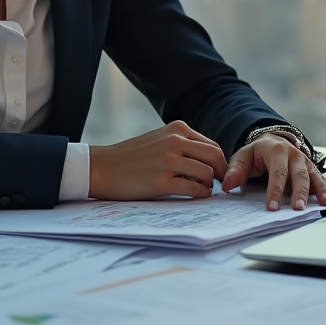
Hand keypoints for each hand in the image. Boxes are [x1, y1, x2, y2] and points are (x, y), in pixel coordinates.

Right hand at [88, 120, 227, 200]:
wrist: (103, 166)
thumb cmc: (132, 156)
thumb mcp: (160, 139)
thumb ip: (183, 144)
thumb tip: (210, 161)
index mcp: (177, 129)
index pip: (212, 145)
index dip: (219, 162)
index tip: (218, 174)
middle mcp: (175, 141)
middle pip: (215, 157)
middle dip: (221, 173)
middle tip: (219, 184)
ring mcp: (169, 161)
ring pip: (207, 173)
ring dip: (210, 185)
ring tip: (203, 190)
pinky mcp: (161, 181)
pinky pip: (194, 189)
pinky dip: (201, 194)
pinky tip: (196, 196)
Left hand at [221, 134, 325, 211]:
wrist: (272, 141)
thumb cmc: (256, 153)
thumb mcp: (242, 157)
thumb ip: (236, 171)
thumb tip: (227, 185)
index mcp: (276, 151)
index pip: (277, 173)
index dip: (275, 191)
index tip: (273, 207)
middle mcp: (294, 154)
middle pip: (299, 175)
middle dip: (300, 193)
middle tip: (299, 209)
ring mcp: (305, 161)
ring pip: (314, 176)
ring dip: (320, 190)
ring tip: (325, 203)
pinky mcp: (312, 168)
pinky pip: (322, 178)